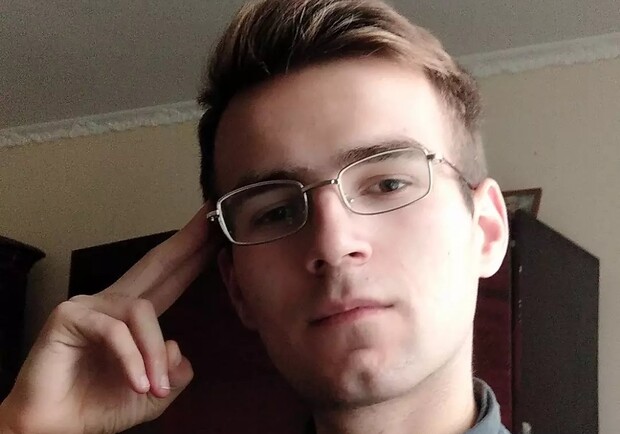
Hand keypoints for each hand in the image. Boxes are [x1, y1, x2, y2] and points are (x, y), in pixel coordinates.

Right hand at [0, 205, 220, 433]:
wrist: (54, 430)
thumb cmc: (99, 406)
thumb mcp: (154, 394)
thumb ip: (175, 372)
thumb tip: (178, 348)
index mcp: (135, 317)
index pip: (171, 278)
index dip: (194, 256)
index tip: (217, 233)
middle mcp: (114, 303)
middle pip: (157, 263)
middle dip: (187, 241)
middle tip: (211, 218)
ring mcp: (91, 306)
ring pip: (142, 311)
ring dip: (153, 353)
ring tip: (154, 389)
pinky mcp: (70, 316)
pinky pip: (115, 331)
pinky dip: (131, 360)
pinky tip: (138, 384)